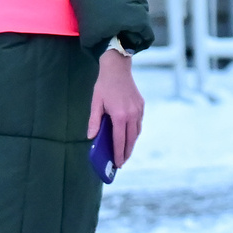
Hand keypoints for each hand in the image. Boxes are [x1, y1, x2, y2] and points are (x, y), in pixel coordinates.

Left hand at [88, 47, 145, 167]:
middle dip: (127, 153)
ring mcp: (138, 110)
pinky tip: (129, 135)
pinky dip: (134, 133)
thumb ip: (94, 121)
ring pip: (136, 132)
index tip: (118, 164)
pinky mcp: (141, 106)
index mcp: (119, 115)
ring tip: (125, 152)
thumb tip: (91, 137)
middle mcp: (131, 114)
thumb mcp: (96, 103)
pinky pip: (139, 124)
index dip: (119, 154)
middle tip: (122, 162)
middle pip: (131, 140)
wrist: (118, 68)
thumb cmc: (104, 85)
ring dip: (131, 143)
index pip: (120, 140)